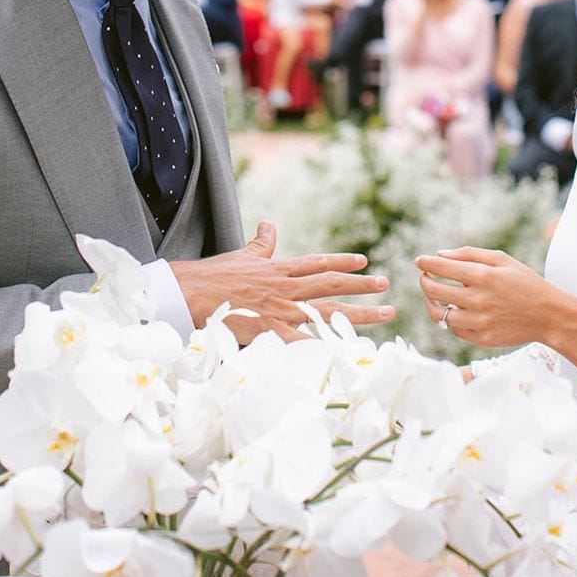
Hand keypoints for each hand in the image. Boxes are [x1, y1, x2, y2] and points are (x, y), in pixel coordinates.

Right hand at [172, 222, 394, 342]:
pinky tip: (348, 351)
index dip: (343, 261)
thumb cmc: (214, 276)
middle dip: (361, 285)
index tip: (364, 261)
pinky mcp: (270, 331)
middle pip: (331, 285)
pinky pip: (304, 341)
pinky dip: (326, 347)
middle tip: (385, 285)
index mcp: (280, 270)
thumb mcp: (243, 255)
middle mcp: (287, 288)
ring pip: (328, 311)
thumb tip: (268, 224)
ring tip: (385, 313)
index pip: (318, 263)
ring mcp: (281, 310)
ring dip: (359, 313)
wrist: (191, 294)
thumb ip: (261, 243)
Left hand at [415, 247, 564, 349]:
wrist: (549, 316)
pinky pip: (454, 330)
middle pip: (434, 291)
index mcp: (482, 276)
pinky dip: (450, 319)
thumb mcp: (501, 259)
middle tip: (425, 277)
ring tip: (434, 296)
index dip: (425, 263)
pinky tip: (455, 310)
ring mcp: (479, 322)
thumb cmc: (525, 283)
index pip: (440, 268)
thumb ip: (468, 254)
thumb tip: (439, 254)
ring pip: (439, 314)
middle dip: (424, 281)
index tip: (419, 261)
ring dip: (432, 302)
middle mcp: (478, 300)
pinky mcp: (482, 339)